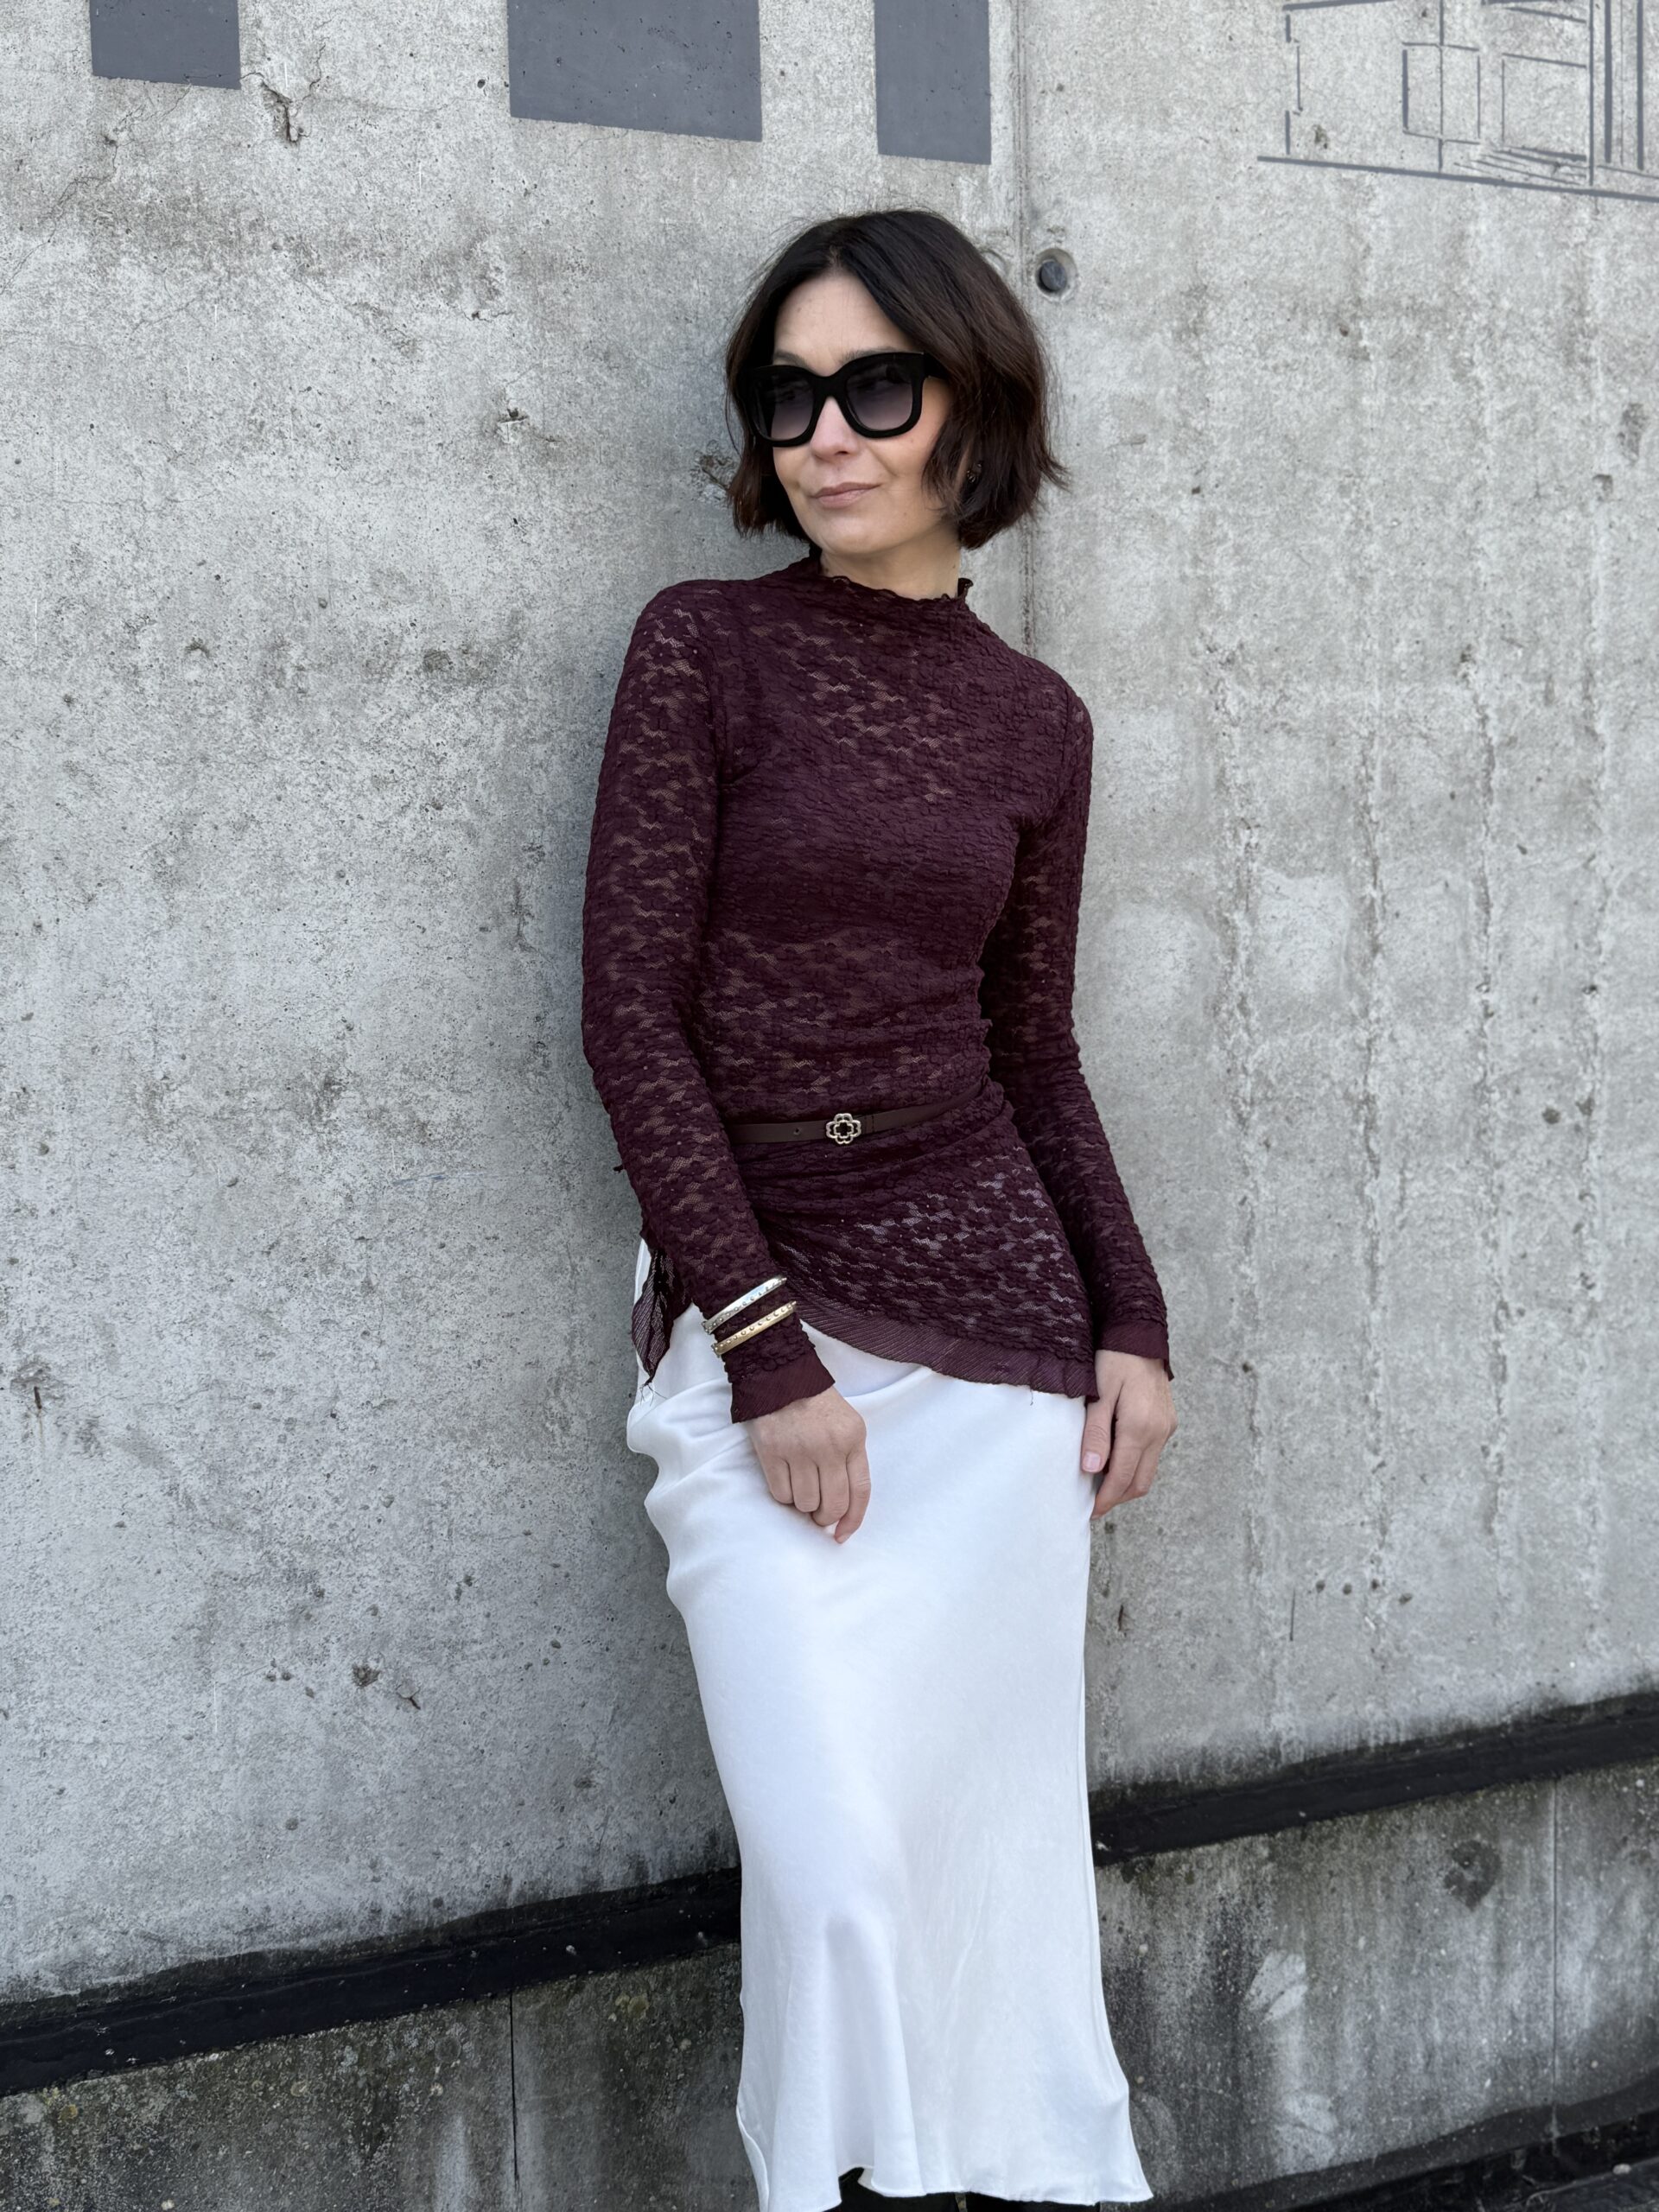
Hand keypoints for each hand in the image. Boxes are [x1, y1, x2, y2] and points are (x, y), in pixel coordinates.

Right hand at [745, 1385, 871, 1541]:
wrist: (780, 1374)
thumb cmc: (816, 1402)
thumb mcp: (847, 1424)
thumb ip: (850, 1460)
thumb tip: (841, 1507)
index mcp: (853, 1438)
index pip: (861, 1490)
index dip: (853, 1519)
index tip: (842, 1534)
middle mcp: (829, 1446)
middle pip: (833, 1503)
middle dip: (825, 1517)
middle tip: (818, 1513)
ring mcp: (799, 1449)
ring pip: (806, 1503)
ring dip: (802, 1504)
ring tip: (799, 1486)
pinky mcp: (772, 1451)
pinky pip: (781, 1494)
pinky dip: (783, 1495)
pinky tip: (784, 1479)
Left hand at [1083, 1350, 1175, 1520]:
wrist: (1140, 1334)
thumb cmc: (1113, 1360)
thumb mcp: (1097, 1394)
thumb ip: (1095, 1433)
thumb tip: (1091, 1469)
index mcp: (1140, 1427)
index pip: (1122, 1477)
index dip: (1106, 1499)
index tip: (1090, 1511)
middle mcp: (1159, 1432)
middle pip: (1140, 1482)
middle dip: (1118, 1497)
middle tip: (1094, 1503)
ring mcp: (1166, 1427)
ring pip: (1148, 1470)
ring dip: (1127, 1482)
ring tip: (1101, 1483)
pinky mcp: (1168, 1422)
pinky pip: (1152, 1454)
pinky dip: (1135, 1464)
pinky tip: (1115, 1458)